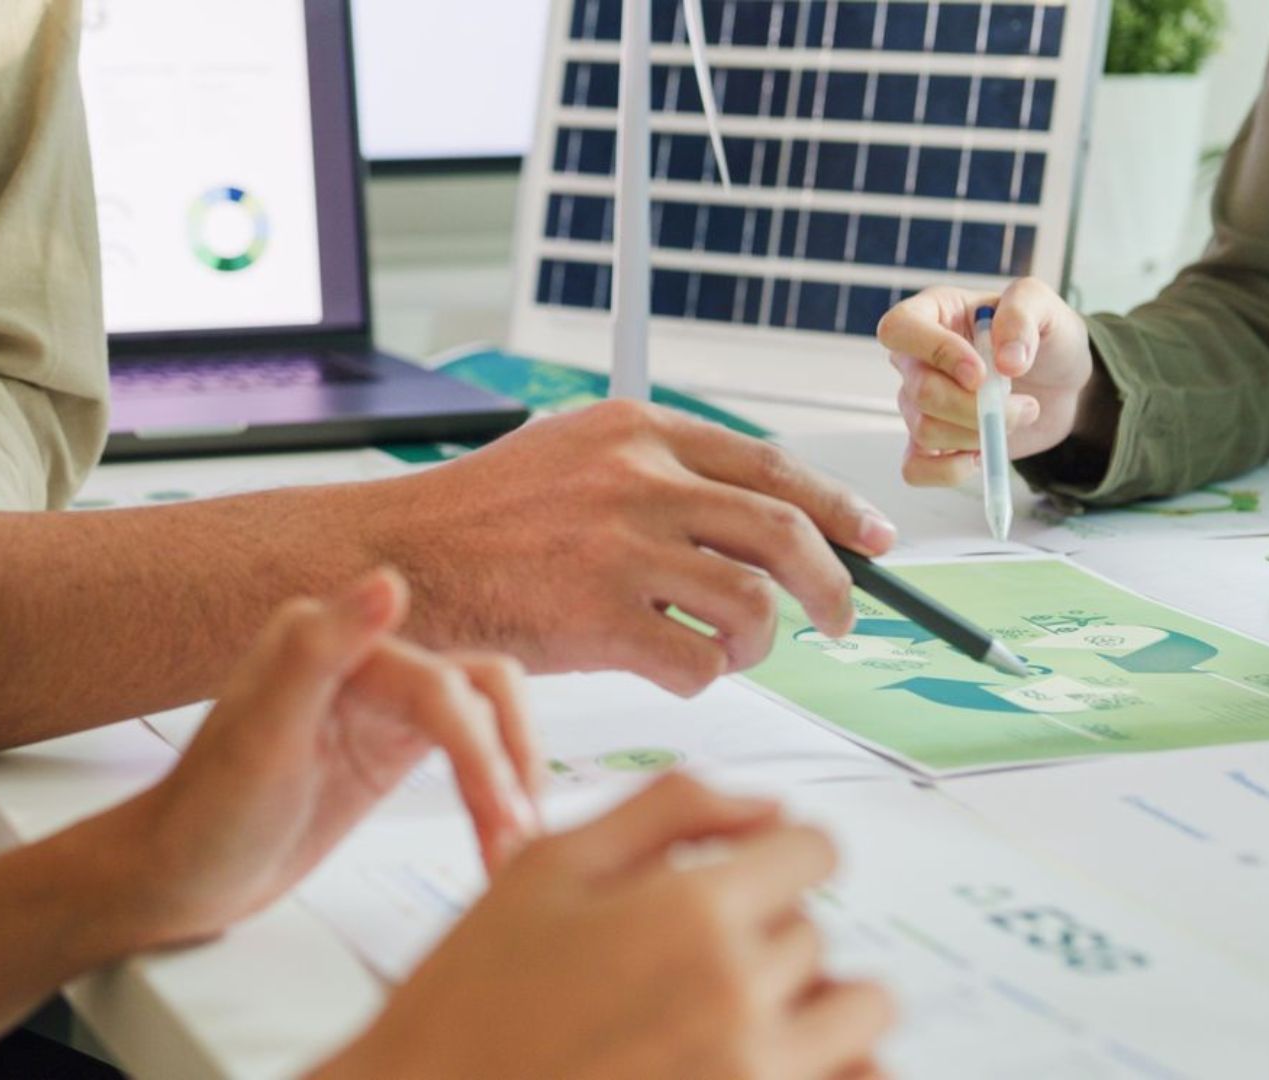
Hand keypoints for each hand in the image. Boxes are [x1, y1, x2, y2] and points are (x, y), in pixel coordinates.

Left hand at [122, 568, 541, 946]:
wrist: (176, 874)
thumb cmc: (203, 812)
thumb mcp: (260, 735)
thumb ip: (319, 652)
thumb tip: (387, 583)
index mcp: (330, 642)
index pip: (441, 686)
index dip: (480, 749)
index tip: (502, 810)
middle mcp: (364, 661)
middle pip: (482, 695)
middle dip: (510, 762)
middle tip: (518, 837)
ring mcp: (383, 707)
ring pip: (484, 725)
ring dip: (509, 783)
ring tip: (512, 854)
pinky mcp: (391, 750)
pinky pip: (467, 758)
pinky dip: (491, 799)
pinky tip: (498, 843)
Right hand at [323, 774, 893, 1079]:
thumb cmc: (471, 994)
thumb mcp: (548, 865)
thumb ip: (669, 809)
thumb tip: (770, 803)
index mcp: (692, 914)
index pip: (815, 852)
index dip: (781, 852)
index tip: (750, 871)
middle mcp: (740, 998)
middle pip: (818, 933)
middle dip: (765, 930)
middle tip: (685, 955)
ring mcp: (754, 1075)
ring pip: (856, 1014)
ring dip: (811, 1002)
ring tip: (732, 1010)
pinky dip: (828, 1065)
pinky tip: (757, 1058)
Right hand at [374, 400, 895, 695]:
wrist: (396, 559)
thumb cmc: (475, 520)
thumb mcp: (568, 456)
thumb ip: (652, 472)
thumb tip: (749, 518)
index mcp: (635, 431)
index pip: (770, 467)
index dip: (837, 509)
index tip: (872, 540)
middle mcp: (636, 480)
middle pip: (785, 533)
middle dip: (833, 587)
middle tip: (839, 619)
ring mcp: (618, 549)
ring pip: (752, 604)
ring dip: (758, 641)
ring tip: (732, 651)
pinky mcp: (596, 619)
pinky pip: (696, 662)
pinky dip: (702, 676)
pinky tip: (675, 670)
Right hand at [877, 278, 1094, 485]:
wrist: (1061, 382)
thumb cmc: (1045, 336)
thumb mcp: (1045, 306)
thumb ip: (1023, 316)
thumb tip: (1005, 361)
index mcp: (932, 314)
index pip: (899, 330)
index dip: (935, 352)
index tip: (982, 373)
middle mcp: (916, 359)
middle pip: (920, 392)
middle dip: (976, 407)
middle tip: (1023, 403)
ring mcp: (918, 404)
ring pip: (925, 431)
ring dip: (980, 434)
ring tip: (1017, 416)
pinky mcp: (930, 443)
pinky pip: (915, 469)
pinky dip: (951, 471)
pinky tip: (983, 454)